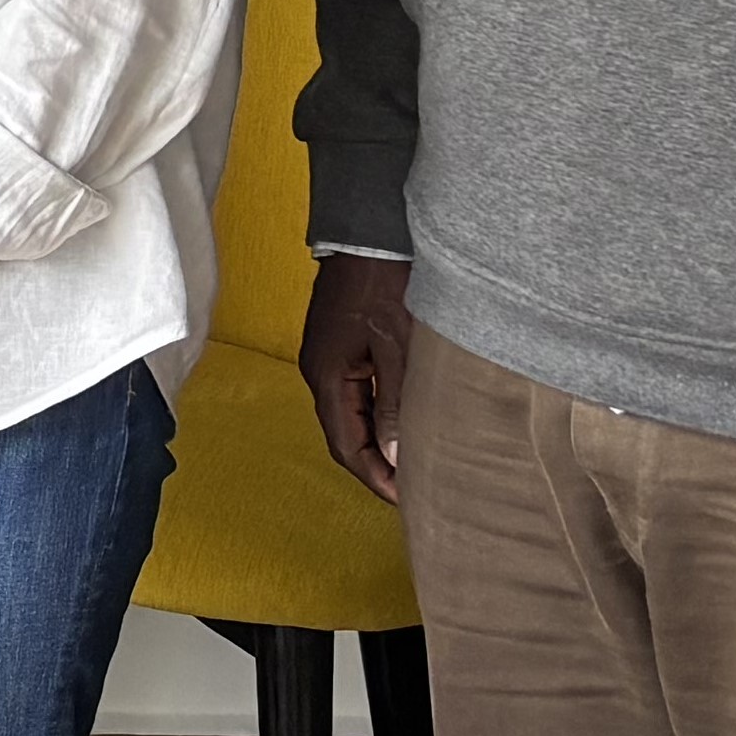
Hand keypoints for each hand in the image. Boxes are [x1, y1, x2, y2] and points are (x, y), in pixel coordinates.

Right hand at [299, 254, 415, 500]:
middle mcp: (320, 371)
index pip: (345, 446)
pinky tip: (404, 422)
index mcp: (326, 376)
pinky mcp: (344, 344)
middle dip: (376, 466)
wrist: (369, 233)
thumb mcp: (398, 348)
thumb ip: (395, 405)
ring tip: (414, 464)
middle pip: (344, 434)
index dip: (374, 478)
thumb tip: (395, 459)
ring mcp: (329, 357)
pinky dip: (379, 416)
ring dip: (378, 442)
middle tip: (415, 491)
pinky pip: (358, 393)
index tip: (407, 502)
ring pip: (352, 415)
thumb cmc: (384, 283)